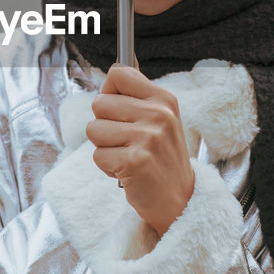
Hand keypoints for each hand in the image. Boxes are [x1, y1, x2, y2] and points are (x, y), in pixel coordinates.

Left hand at [85, 64, 194, 236]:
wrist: (180, 200)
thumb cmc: (162, 158)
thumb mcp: (161, 120)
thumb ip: (137, 98)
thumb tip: (111, 76)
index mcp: (163, 99)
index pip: (119, 74)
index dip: (109, 92)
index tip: (117, 109)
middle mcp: (158, 114)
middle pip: (99, 103)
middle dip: (104, 125)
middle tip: (126, 141)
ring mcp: (147, 137)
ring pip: (93, 130)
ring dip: (104, 147)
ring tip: (127, 156)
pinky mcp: (134, 161)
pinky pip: (97, 155)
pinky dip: (107, 167)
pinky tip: (127, 171)